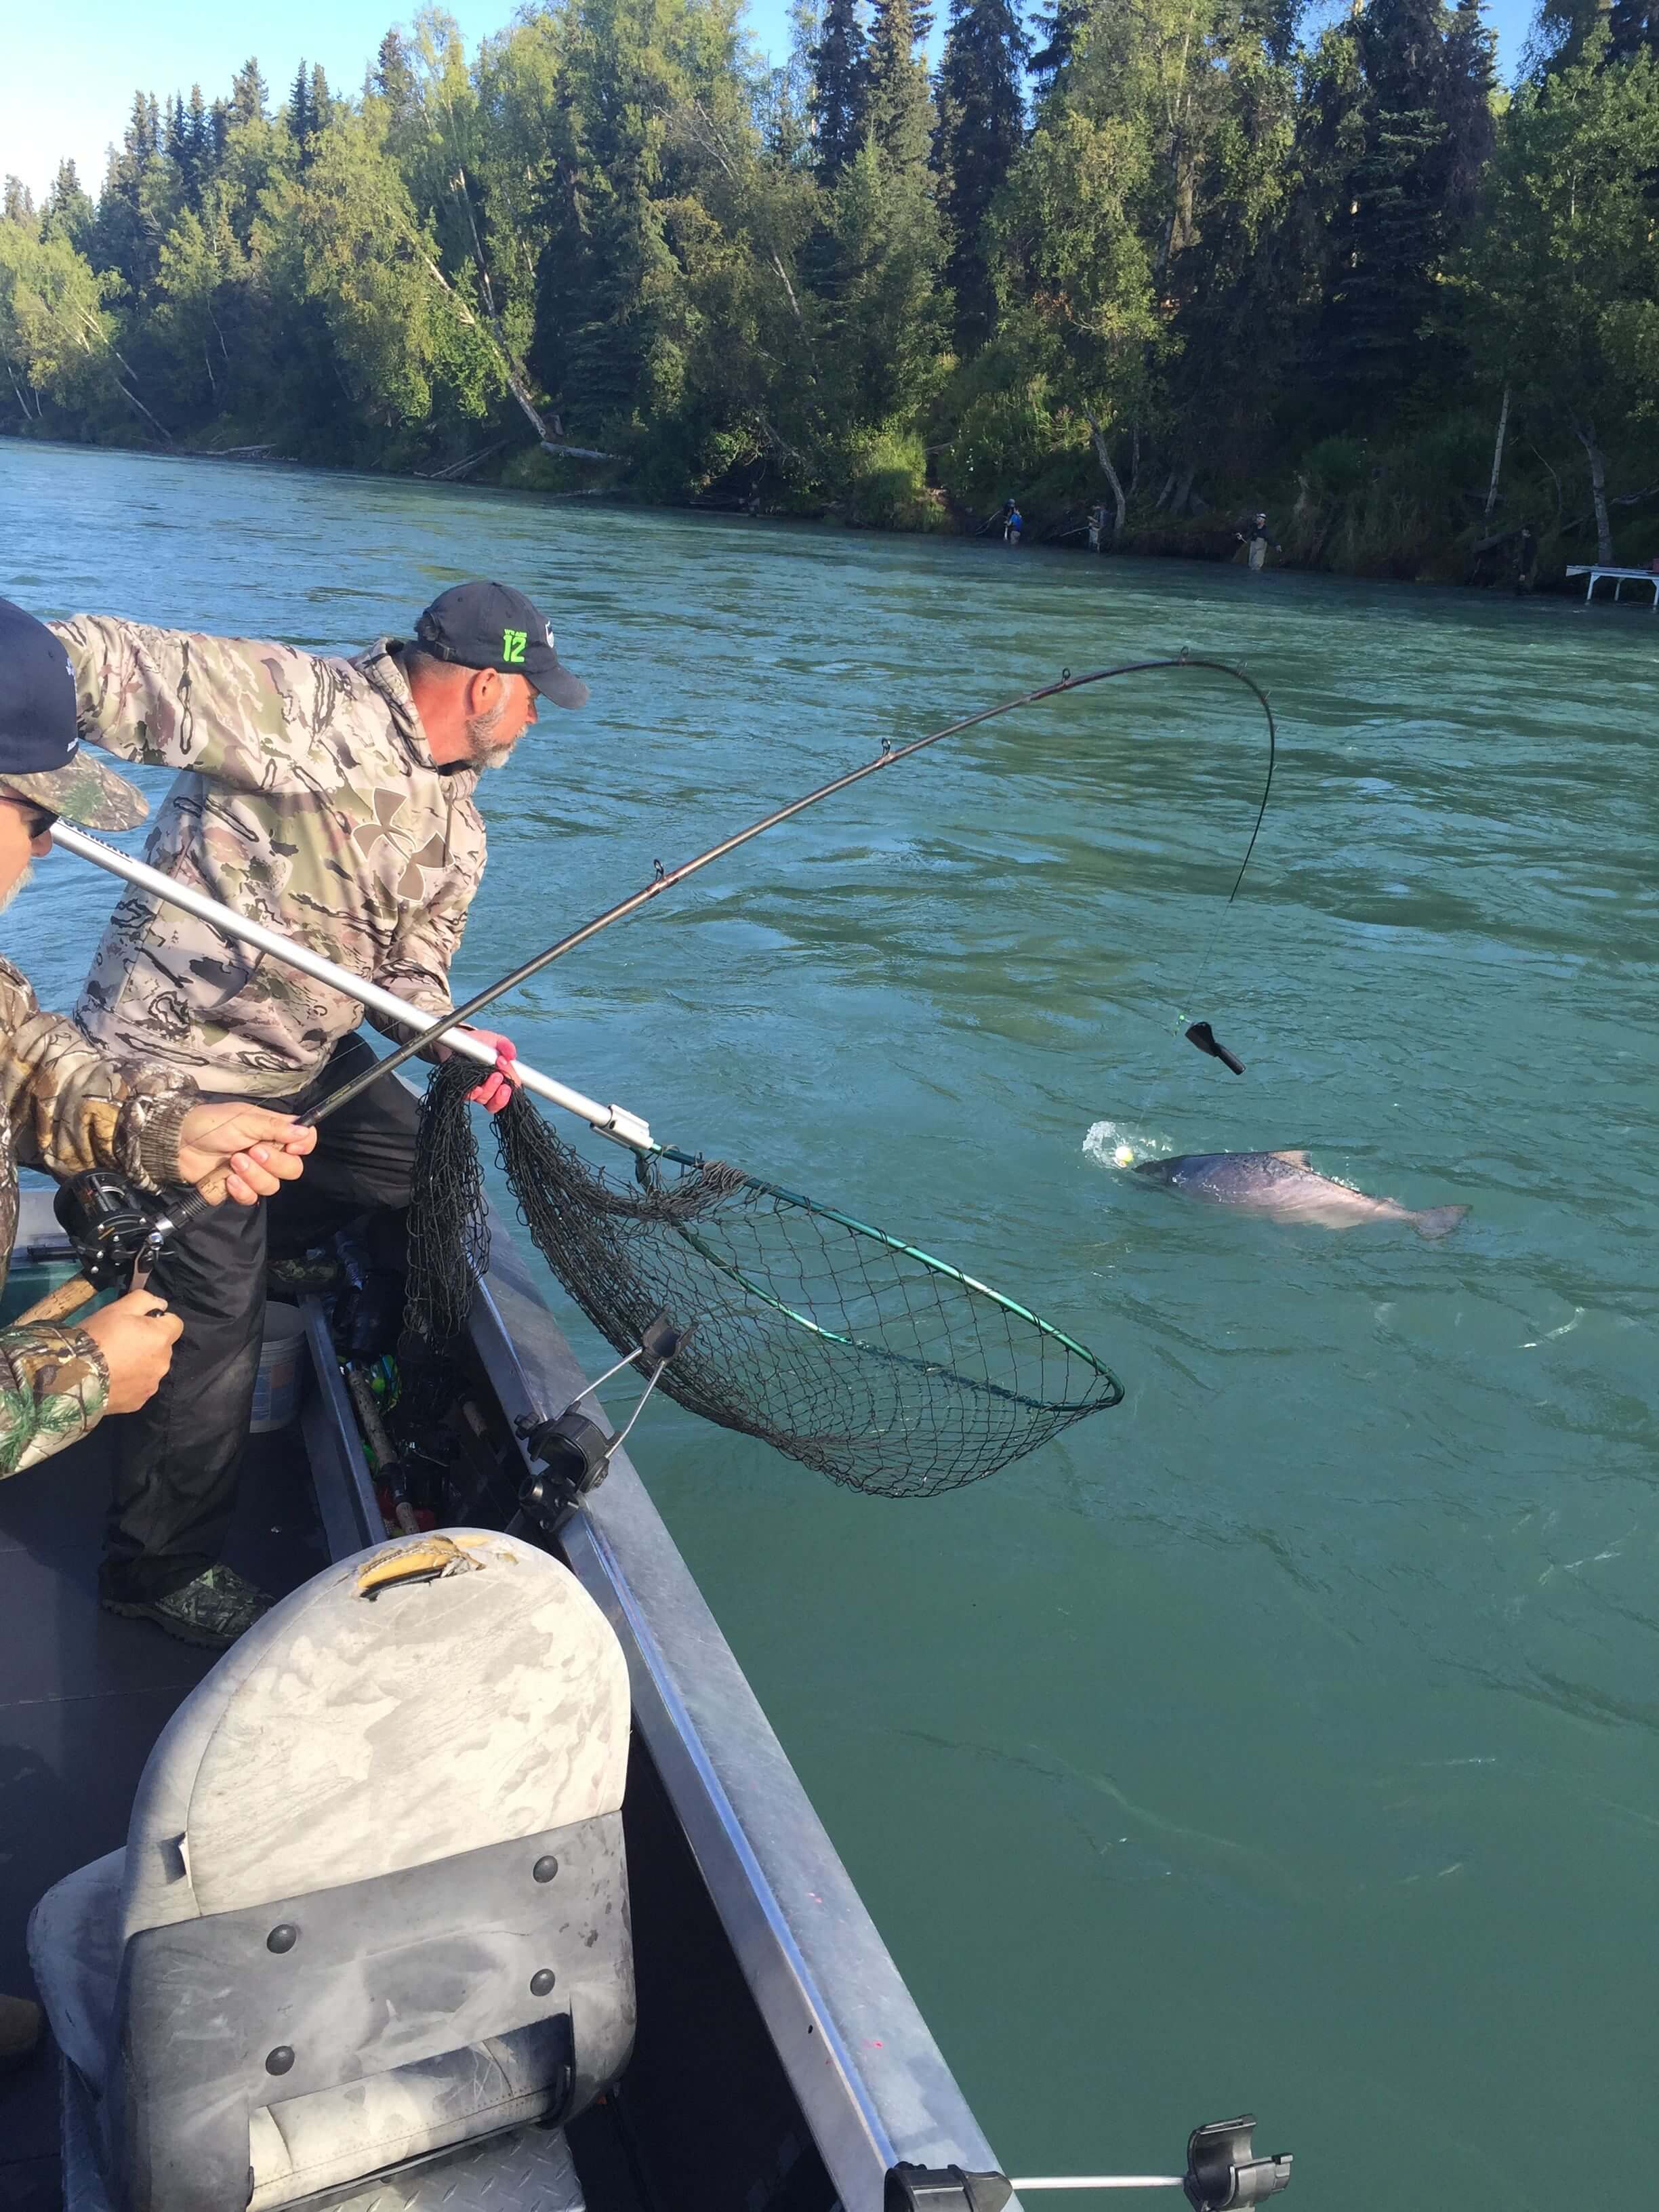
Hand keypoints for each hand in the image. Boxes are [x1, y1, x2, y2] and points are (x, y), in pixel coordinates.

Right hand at [81, 1289, 183, 1413]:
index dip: (158, 1320)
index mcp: (162, 1338)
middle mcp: (163, 1363)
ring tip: (114, 1362)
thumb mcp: (119, 1308)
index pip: (175, 1323)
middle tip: (121, 1342)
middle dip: (148, 1343)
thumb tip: (161, 1305)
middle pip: (162, 1347)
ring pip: (151, 1368)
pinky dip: (130, 1382)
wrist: (74, 1376)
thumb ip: (145, 1300)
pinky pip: (139, 1387)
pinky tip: (111, 1378)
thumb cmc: (98, 1337)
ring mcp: (152, 1384)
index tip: (139, 1323)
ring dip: (140, 1363)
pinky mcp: (139, 1402)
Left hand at [175, 1105, 316, 1204]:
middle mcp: (269, 1153)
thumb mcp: (244, 1119)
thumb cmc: (211, 1124)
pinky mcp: (238, 1188)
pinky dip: (242, 1190)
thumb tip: (305, 1132)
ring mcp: (254, 1173)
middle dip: (274, 1163)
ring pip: (272, 1186)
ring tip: (234, 1161)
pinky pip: (252, 1197)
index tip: (292, 1147)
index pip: (304, 1141)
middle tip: (252, 1151)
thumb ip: (275, 1127)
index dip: (304, 1146)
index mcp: (273, 1132)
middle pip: (293, 1168)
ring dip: (254, 1175)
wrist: (178, 1143)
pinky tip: (229, 1180)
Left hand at [435, 1026, 519, 1114]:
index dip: (513, 1083)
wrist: (459, 1041)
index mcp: (502, 1079)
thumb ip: (506, 1046)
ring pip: (485, 1099)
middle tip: (499, 1077)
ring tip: (492, 1076)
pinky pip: (468, 1096)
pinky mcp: (462, 1089)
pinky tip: (477, 1088)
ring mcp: (476, 1090)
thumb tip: (512, 1055)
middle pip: (498, 1100)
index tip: (509, 1073)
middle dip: (502, 1093)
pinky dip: (473, 1093)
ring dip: (489, 1089)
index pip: (512, 1089)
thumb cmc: (479, 1043)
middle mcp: (490, 1088)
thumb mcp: (495, 1041)